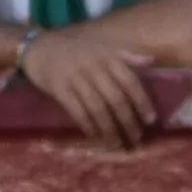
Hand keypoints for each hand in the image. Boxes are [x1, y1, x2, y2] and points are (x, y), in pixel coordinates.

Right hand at [16, 24, 160, 149]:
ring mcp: (76, 77)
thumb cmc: (75, 49)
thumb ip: (125, 55)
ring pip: (98, 108)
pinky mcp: (60, 89)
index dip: (141, 101)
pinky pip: (78, 112)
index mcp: (107, 55)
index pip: (129, 80)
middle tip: (136, 139)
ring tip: (118, 144)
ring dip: (109, 129)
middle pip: (115, 98)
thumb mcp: (101, 46)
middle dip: (128, 121)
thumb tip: (151, 61)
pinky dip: (89, 126)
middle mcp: (94, 66)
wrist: (40, 47)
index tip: (151, 119)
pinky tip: (97, 137)